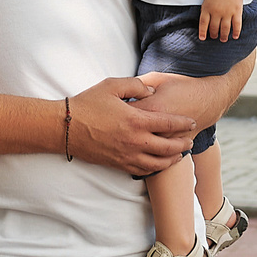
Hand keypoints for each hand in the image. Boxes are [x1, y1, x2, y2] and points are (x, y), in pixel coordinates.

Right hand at [67, 77, 194, 176]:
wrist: (65, 128)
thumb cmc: (87, 103)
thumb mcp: (112, 85)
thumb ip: (136, 85)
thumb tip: (151, 91)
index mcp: (136, 121)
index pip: (168, 124)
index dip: (183, 123)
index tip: (191, 122)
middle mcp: (134, 141)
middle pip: (168, 147)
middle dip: (182, 144)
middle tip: (190, 141)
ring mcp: (126, 155)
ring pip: (157, 163)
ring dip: (171, 160)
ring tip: (179, 155)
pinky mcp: (117, 164)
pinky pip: (142, 170)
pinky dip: (154, 168)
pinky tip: (158, 163)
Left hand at [198, 0, 246, 42]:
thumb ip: (206, 9)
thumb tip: (205, 22)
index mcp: (207, 8)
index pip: (203, 23)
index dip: (202, 32)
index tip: (202, 38)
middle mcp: (216, 11)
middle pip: (214, 28)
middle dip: (214, 34)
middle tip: (214, 37)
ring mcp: (227, 12)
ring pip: (225, 29)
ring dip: (223, 36)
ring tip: (223, 39)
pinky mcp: (236, 11)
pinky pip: (236, 25)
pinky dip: (236, 32)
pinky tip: (235, 36)